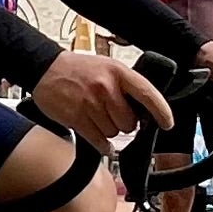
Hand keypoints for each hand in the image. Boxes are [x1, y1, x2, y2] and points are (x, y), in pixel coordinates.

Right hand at [29, 52, 172, 151]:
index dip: (161, 111)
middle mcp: (106, 87)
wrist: (45, 68)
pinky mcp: (77, 118)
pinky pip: (99, 142)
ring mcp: (90, 103)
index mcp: (118, 72)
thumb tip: (144, 113)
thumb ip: (125, 86)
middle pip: (129, 123)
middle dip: (124, 124)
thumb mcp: (107, 66)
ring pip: (114, 133)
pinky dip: (101, 144)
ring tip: (96, 116)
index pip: (148, 94)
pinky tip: (97, 136)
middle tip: (112, 114)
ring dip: (109, 131)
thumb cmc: (79, 69)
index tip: (167, 124)